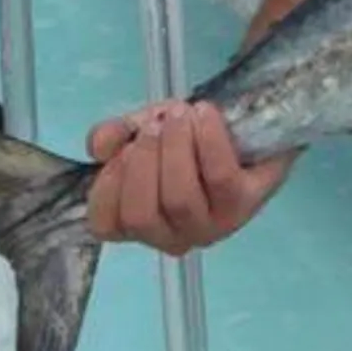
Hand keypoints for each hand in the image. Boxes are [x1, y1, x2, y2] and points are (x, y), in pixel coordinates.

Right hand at [86, 100, 293, 254]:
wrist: (251, 128)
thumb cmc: (190, 140)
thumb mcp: (144, 130)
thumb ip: (116, 135)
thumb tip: (100, 145)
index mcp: (139, 224)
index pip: (105, 225)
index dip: (108, 185)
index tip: (124, 147)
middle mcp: (172, 237)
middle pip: (142, 213)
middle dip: (144, 160)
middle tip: (157, 122)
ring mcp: (210, 227)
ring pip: (180, 198)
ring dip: (175, 147)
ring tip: (181, 113)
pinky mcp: (244, 205)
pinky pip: (219, 176)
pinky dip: (208, 140)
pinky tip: (205, 114)